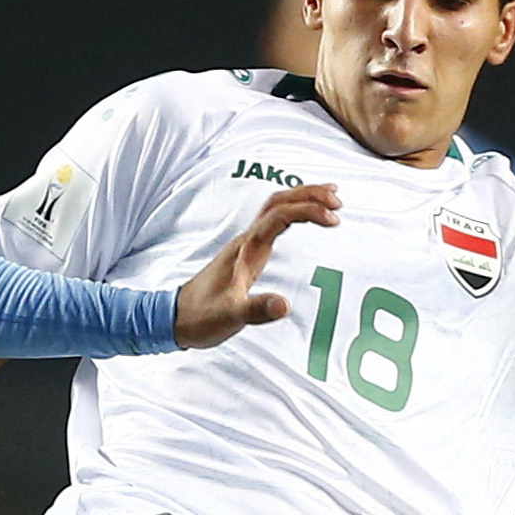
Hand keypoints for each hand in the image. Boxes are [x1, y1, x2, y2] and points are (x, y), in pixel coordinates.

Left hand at [173, 184, 340, 347]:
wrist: (176, 319)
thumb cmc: (200, 317)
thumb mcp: (230, 316)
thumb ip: (256, 310)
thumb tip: (285, 305)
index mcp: (245, 250)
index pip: (277, 217)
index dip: (305, 211)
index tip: (333, 219)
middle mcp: (246, 242)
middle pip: (277, 202)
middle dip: (307, 195)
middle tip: (338, 199)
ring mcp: (246, 246)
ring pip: (275, 209)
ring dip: (302, 199)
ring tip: (332, 199)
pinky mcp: (248, 255)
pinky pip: (274, 223)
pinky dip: (294, 213)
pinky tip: (307, 218)